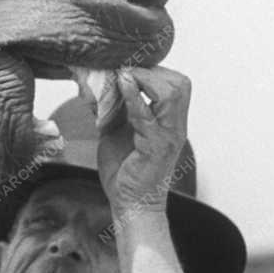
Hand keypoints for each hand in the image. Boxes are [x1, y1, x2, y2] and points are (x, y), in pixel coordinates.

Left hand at [97, 67, 190, 215]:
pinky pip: (146, 115)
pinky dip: (134, 96)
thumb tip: (94, 84)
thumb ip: (112, 108)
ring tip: (123, 76)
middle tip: (125, 71)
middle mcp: (175, 127)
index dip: (153, 71)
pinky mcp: (155, 147)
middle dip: (151, 71)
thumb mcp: (116, 131)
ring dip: (145, 79)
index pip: (175, 83)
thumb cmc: (125, 170)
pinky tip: (122, 84)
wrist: (131, 204)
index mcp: (170, 121)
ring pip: (171, 94)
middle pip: (179, 84)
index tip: (126, 67)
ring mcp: (169, 137)